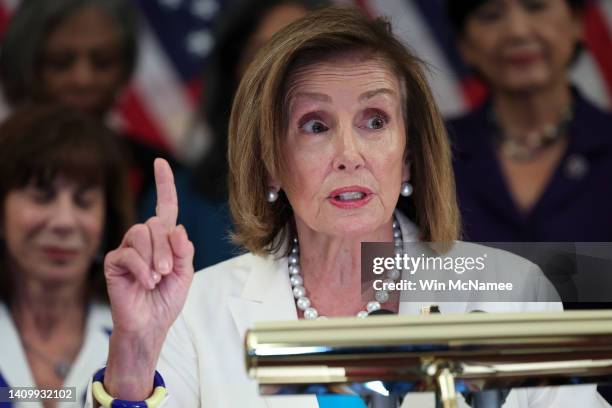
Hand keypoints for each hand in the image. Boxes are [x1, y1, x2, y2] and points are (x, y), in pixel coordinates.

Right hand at [103, 159, 193, 397]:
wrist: (150, 324)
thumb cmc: (167, 299)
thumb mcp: (185, 274)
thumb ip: (184, 250)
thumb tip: (177, 228)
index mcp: (164, 240)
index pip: (165, 206)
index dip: (164, 184)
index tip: (160, 162)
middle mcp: (145, 239)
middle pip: (155, 223)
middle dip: (165, 248)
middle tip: (167, 273)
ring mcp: (128, 248)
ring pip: (141, 233)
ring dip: (154, 258)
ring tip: (157, 278)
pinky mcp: (114, 261)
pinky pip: (128, 253)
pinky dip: (142, 269)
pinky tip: (146, 283)